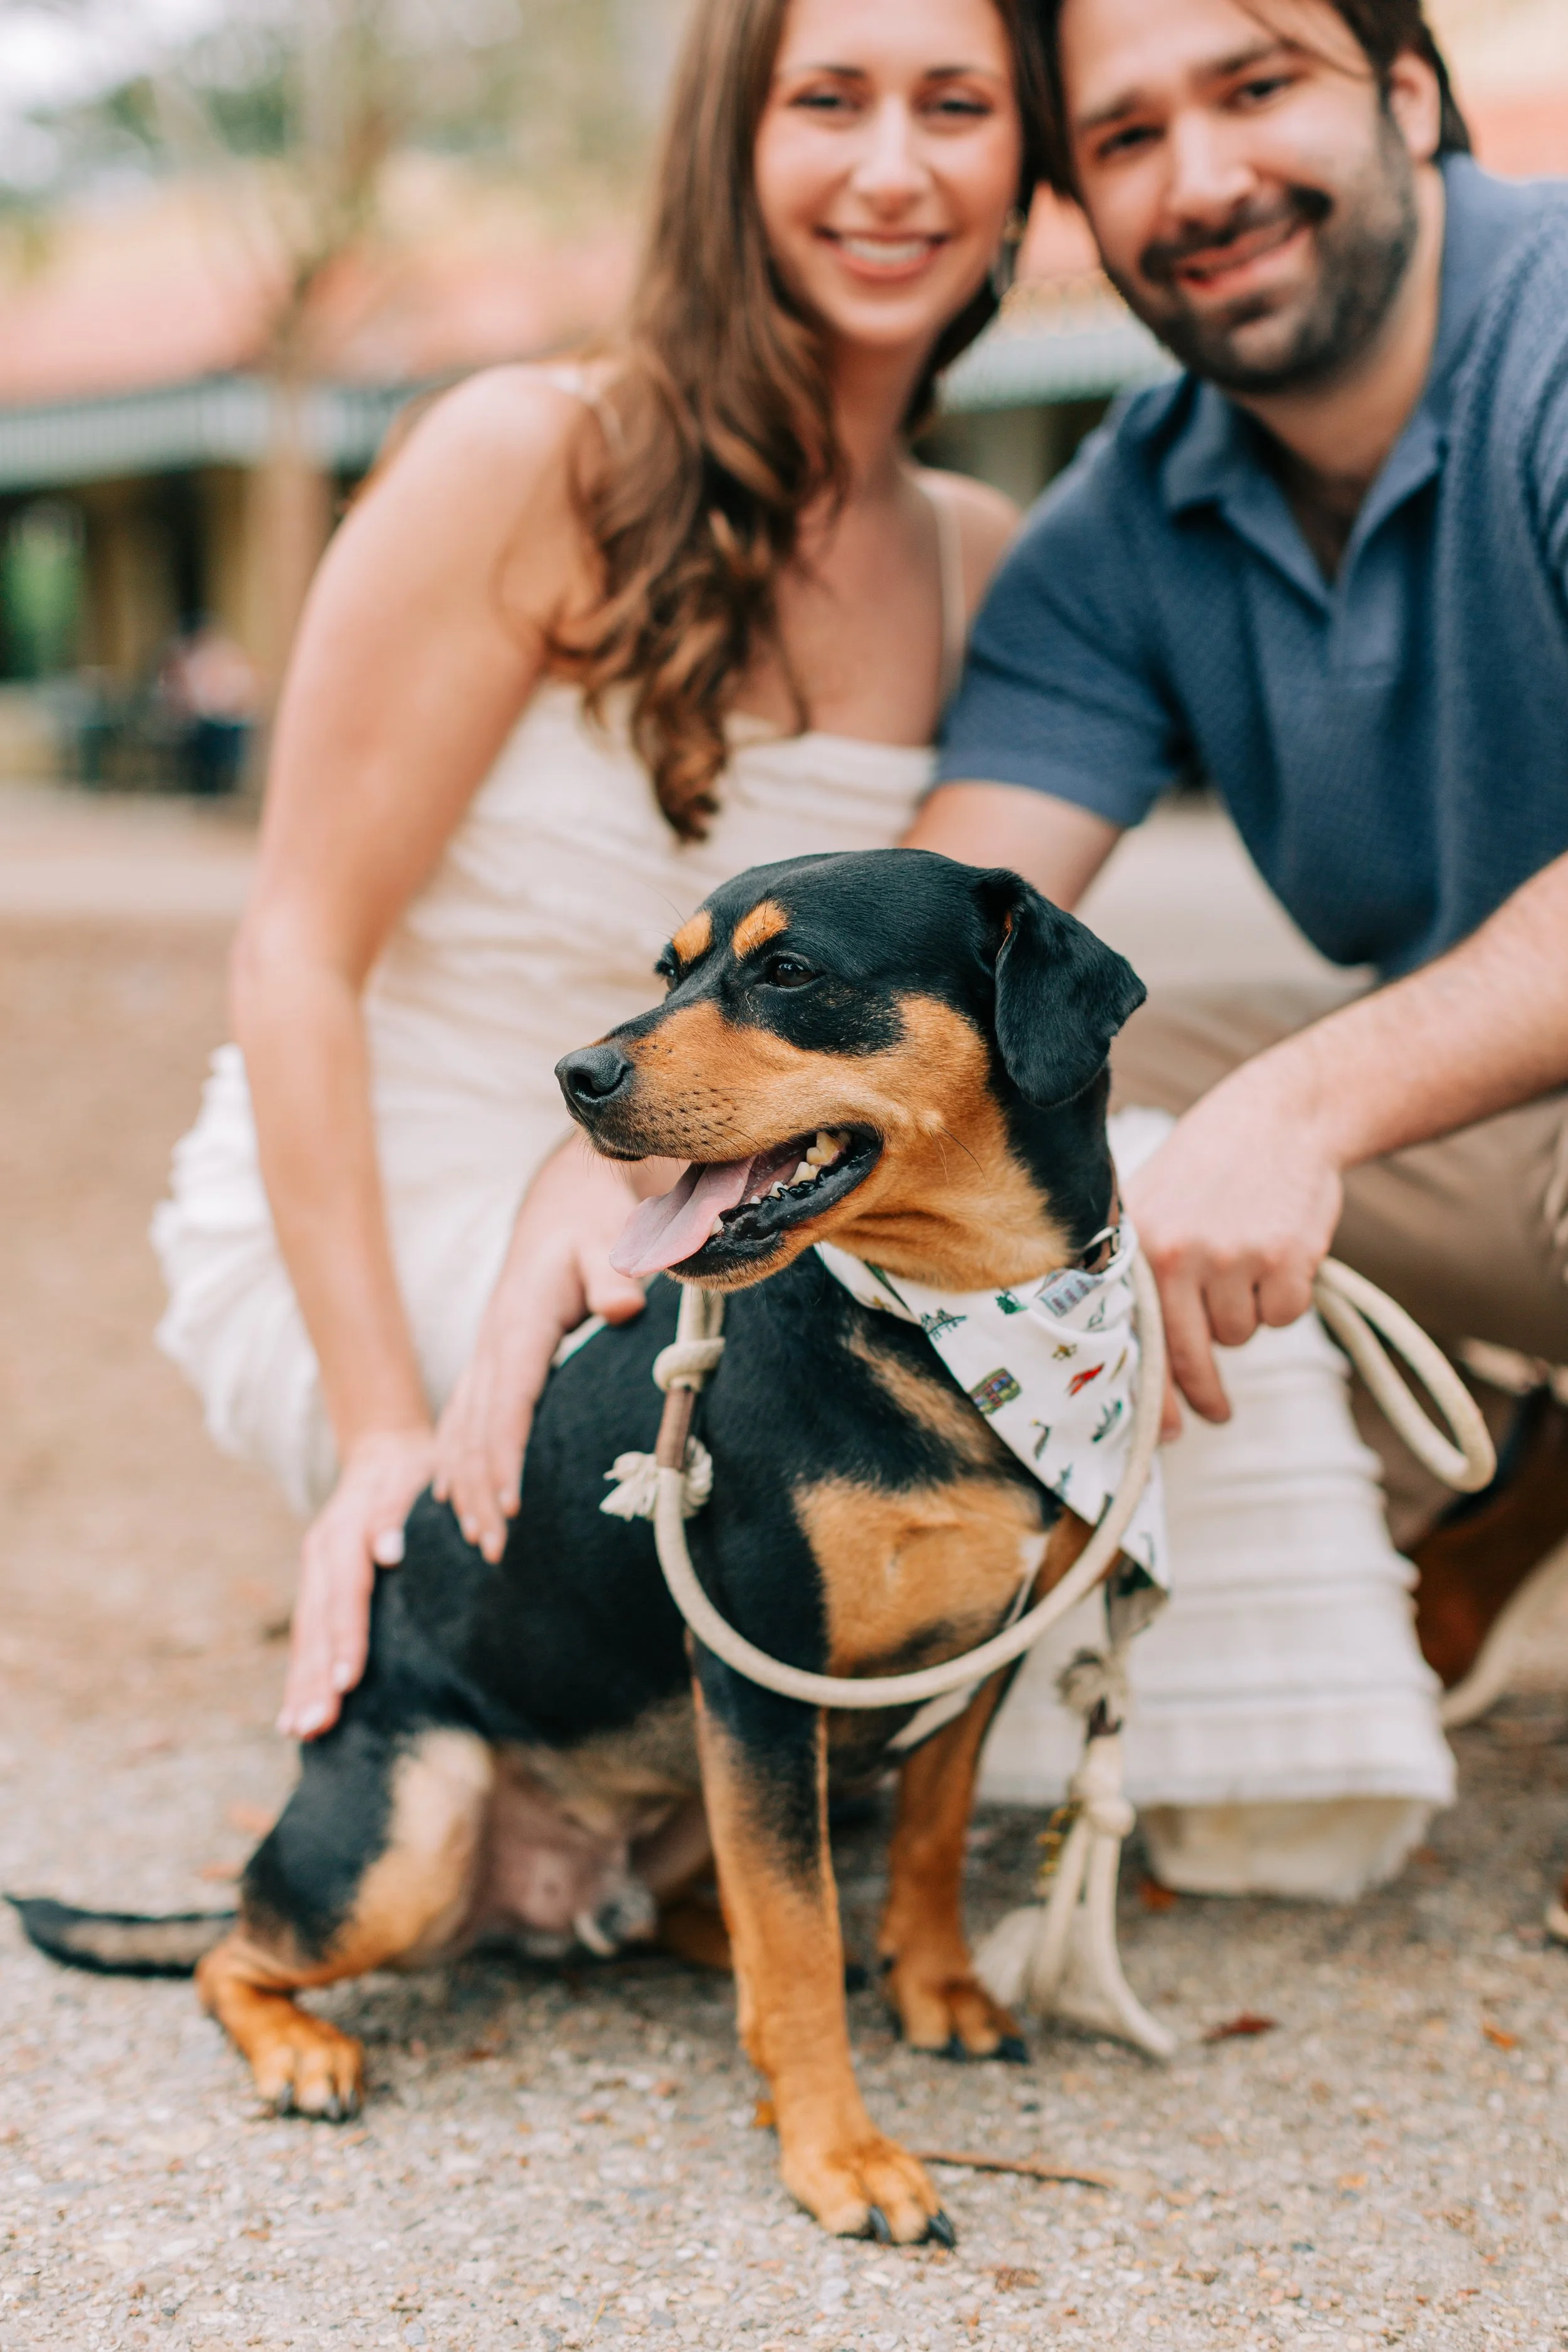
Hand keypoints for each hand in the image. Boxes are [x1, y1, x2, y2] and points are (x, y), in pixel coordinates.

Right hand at [278, 1424, 435, 1739]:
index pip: (347, 1593)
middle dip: (314, 1677)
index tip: (348, 1681)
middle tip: (314, 1725)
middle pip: (316, 1623)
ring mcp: (313, 1572)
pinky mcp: (316, 1586)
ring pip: (305, 1634)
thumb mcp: (412, 1476)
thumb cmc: (412, 1470)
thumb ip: (396, 1512)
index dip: (347, 1637)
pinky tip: (293, 1715)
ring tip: (298, 1730)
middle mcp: (321, 1555)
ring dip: (300, 1683)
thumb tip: (389, 1551)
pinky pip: (305, 1635)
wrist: (384, 1452)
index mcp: (345, 1532)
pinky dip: (299, 1674)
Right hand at [432, 1137, 651, 1563]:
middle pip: (476, 1430)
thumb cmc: (597, 1226)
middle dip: (479, 1491)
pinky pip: (462, 1419)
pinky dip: (455, 1461)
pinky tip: (452, 1497)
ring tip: (474, 1541)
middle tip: (493, 1551)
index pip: (507, 1403)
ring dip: (464, 1485)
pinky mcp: (491, 1360)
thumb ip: (614, 1274)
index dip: (504, 1457)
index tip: (510, 1508)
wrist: (569, 1203)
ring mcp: (487, 1353)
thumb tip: (622, 1308)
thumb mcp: (610, 1240)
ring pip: (462, 1429)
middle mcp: (494, 1344)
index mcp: (520, 1324)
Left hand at [1125, 1063, 1341, 1424]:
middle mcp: (1178, 1254)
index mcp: (1139, 1244)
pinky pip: (1285, 1316)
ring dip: (1246, 1315)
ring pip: (1239, 1335)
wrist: (1279, 1118)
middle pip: (1190, 1355)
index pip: (1136, 1338)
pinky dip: (1286, 1298)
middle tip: (1217, 1414)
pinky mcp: (1286, 1258)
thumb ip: (1140, 1272)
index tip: (1163, 1435)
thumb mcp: (1154, 1205)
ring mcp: (1233, 1257)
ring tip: (1244, 1262)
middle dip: (1204, 1394)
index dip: (1149, 1397)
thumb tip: (1133, 1360)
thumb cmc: (1209, 1170)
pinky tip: (1278, 1254)